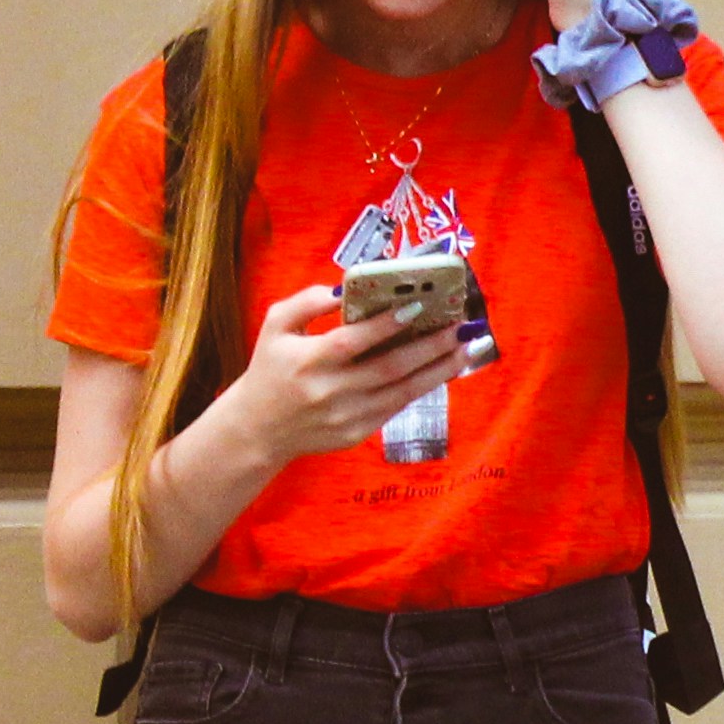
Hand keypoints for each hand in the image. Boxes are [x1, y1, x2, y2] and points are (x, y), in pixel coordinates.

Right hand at [220, 284, 466, 460]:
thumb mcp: (275, 325)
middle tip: (459, 327)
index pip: (352, 342)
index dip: (385, 325)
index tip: (418, 306)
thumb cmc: (270, 368)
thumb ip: (307, 301)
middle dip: (429, 346)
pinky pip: (396, 407)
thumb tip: (346, 290)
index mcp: (307, 361)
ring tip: (464, 349)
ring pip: (401, 392)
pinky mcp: (356, 433)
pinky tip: (441, 370)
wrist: (259, 428)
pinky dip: (421, 388)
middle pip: (389, 368)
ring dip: (437, 370)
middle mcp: (329, 392)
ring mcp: (346, 417)